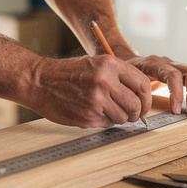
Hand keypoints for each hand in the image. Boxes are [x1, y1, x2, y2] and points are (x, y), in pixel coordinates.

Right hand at [28, 55, 154, 128]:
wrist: (40, 81)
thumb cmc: (67, 73)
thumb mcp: (96, 64)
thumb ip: (119, 76)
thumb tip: (140, 96)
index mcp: (110, 65)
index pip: (143, 84)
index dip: (147, 98)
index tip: (144, 104)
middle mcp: (105, 81)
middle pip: (136, 105)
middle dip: (137, 113)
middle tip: (132, 114)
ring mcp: (96, 100)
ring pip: (124, 117)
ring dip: (120, 118)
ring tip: (107, 110)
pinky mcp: (88, 116)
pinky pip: (108, 124)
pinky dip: (106, 121)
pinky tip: (94, 112)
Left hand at [124, 55, 186, 115]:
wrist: (126, 61)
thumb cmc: (125, 75)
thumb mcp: (125, 82)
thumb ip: (133, 95)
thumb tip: (143, 118)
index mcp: (153, 63)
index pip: (172, 75)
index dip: (177, 93)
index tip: (176, 111)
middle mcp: (167, 62)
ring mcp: (176, 65)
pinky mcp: (181, 72)